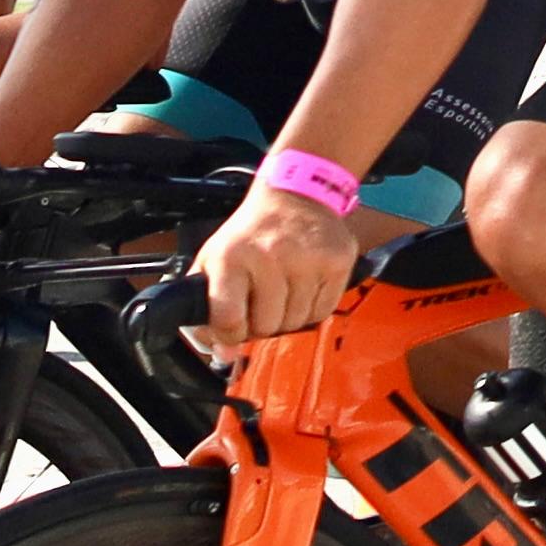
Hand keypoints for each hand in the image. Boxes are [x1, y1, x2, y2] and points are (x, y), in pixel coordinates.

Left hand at [194, 188, 361, 356]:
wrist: (296, 194)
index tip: (232, 329)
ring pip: (297, 322)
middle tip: (261, 304)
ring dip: (287, 316)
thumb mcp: (214, 260)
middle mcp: (270, 256)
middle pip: (266, 326)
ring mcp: (308, 258)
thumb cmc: (251, 232)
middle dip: (261, 324)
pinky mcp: (337, 261)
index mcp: (232, 257)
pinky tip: (304, 287)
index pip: (229, 319)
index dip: (229, 334)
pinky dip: (312, 308)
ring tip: (283, 293)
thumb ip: (208, 309)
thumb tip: (222, 352)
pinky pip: (324, 311)